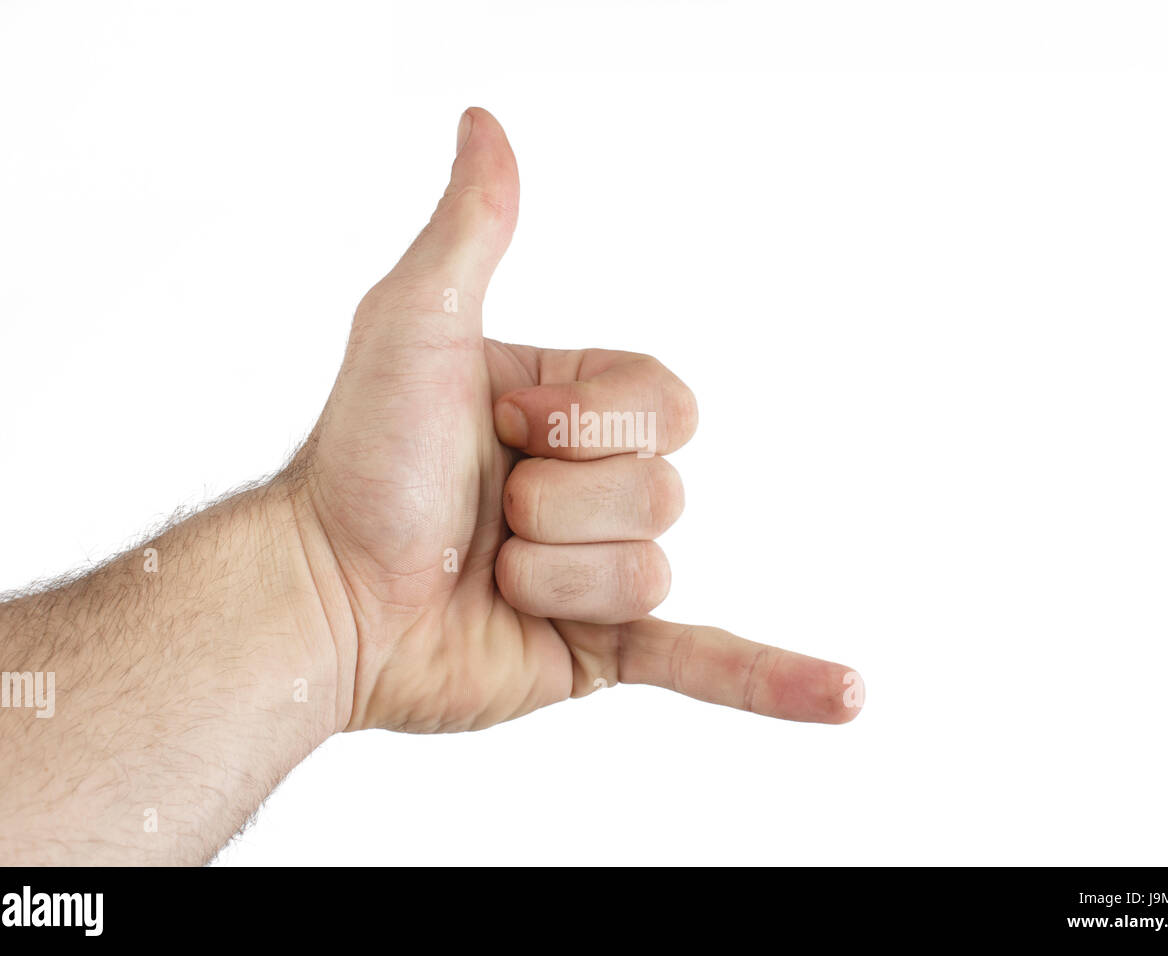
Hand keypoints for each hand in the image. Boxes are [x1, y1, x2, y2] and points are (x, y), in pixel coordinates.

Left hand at [286, 108, 861, 732]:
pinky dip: (775, 680)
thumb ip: (472, 230)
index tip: (501, 423)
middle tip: (483, 509)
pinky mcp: (598, 651)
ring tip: (488, 573)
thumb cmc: (358, 460)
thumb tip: (487, 123)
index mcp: (573, 412)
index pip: (665, 405)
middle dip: (561, 502)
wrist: (321, 595)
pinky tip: (846, 694)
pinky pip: (701, 660)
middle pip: (665, 488)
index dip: (589, 420)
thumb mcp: (415, 323)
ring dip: (558, 573)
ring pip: (653, 567)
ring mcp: (599, 573)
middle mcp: (593, 488)